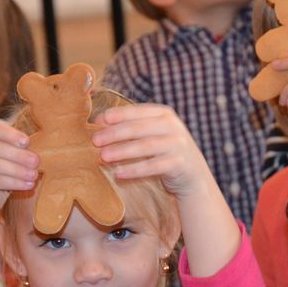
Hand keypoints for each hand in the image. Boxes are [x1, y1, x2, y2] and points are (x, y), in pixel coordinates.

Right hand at [0, 123, 38, 219]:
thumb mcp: (7, 157)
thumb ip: (16, 150)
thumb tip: (33, 154)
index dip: (11, 135)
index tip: (27, 142)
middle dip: (18, 155)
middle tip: (35, 161)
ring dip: (16, 170)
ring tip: (33, 175)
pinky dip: (12, 182)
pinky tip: (26, 185)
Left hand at [92, 103, 238, 276]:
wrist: (193, 175)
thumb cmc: (165, 152)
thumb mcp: (154, 134)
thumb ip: (133, 127)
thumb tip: (99, 123)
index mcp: (164, 114)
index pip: (137, 111)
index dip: (116, 115)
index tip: (98, 121)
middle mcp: (173, 127)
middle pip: (138, 128)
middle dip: (114, 134)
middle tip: (95, 141)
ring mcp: (178, 145)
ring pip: (145, 147)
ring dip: (122, 151)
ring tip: (103, 157)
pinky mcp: (179, 164)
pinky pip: (153, 167)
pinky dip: (135, 170)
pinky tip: (119, 174)